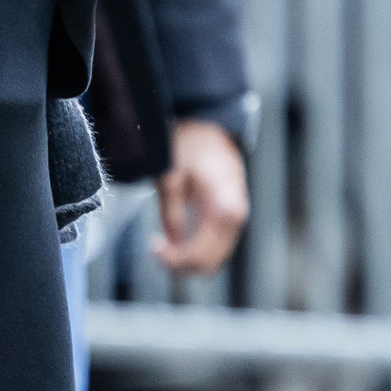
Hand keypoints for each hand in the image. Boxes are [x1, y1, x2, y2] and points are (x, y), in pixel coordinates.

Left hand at [154, 118, 249, 274]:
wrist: (210, 126)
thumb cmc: (192, 143)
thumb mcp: (172, 175)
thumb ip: (171, 213)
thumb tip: (170, 244)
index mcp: (225, 207)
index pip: (202, 254)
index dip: (175, 260)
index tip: (154, 247)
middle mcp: (236, 217)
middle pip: (210, 263)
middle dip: (181, 264)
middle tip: (155, 250)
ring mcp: (235, 218)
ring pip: (214, 259)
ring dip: (187, 260)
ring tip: (162, 248)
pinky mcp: (229, 217)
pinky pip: (214, 246)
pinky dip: (195, 251)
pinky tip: (175, 243)